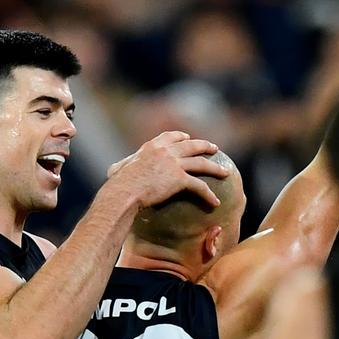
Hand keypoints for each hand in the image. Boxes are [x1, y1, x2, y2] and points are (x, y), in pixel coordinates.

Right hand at [106, 131, 228, 208]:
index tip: (188, 137)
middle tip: (215, 149)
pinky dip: (209, 194)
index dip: (181, 136)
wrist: (125, 191)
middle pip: (191, 145)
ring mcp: (174, 163)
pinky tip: (215, 202)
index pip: (171, 136)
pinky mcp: (180, 179)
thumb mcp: (118, 169)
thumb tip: (112, 171)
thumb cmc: (118, 184)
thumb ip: (120, 166)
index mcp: (152, 146)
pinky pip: (199, 186)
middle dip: (205, 146)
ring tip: (225, 172)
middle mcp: (166, 151)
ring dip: (215, 167)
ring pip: (201, 163)